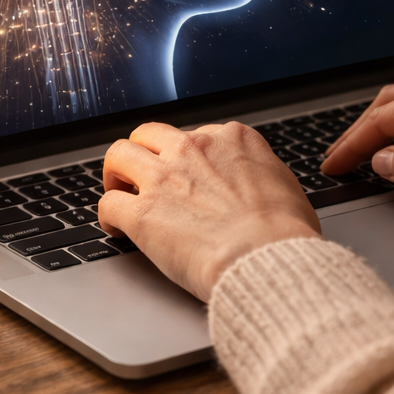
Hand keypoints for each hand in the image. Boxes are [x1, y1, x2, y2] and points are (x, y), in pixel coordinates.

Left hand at [98, 122, 321, 301]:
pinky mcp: (142, 213)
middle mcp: (194, 148)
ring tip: (118, 192)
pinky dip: (107, 216)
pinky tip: (115, 229)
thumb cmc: (286, 234)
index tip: (186, 174)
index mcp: (232, 140)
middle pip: (150, 134)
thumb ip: (261, 174)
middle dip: (143, 152)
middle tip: (141, 175)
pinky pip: (108, 203)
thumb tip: (257, 184)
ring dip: (115, 173)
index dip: (187, 157)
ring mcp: (164, 178)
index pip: (196, 134)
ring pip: (118, 155)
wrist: (268, 259)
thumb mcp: (285, 186)